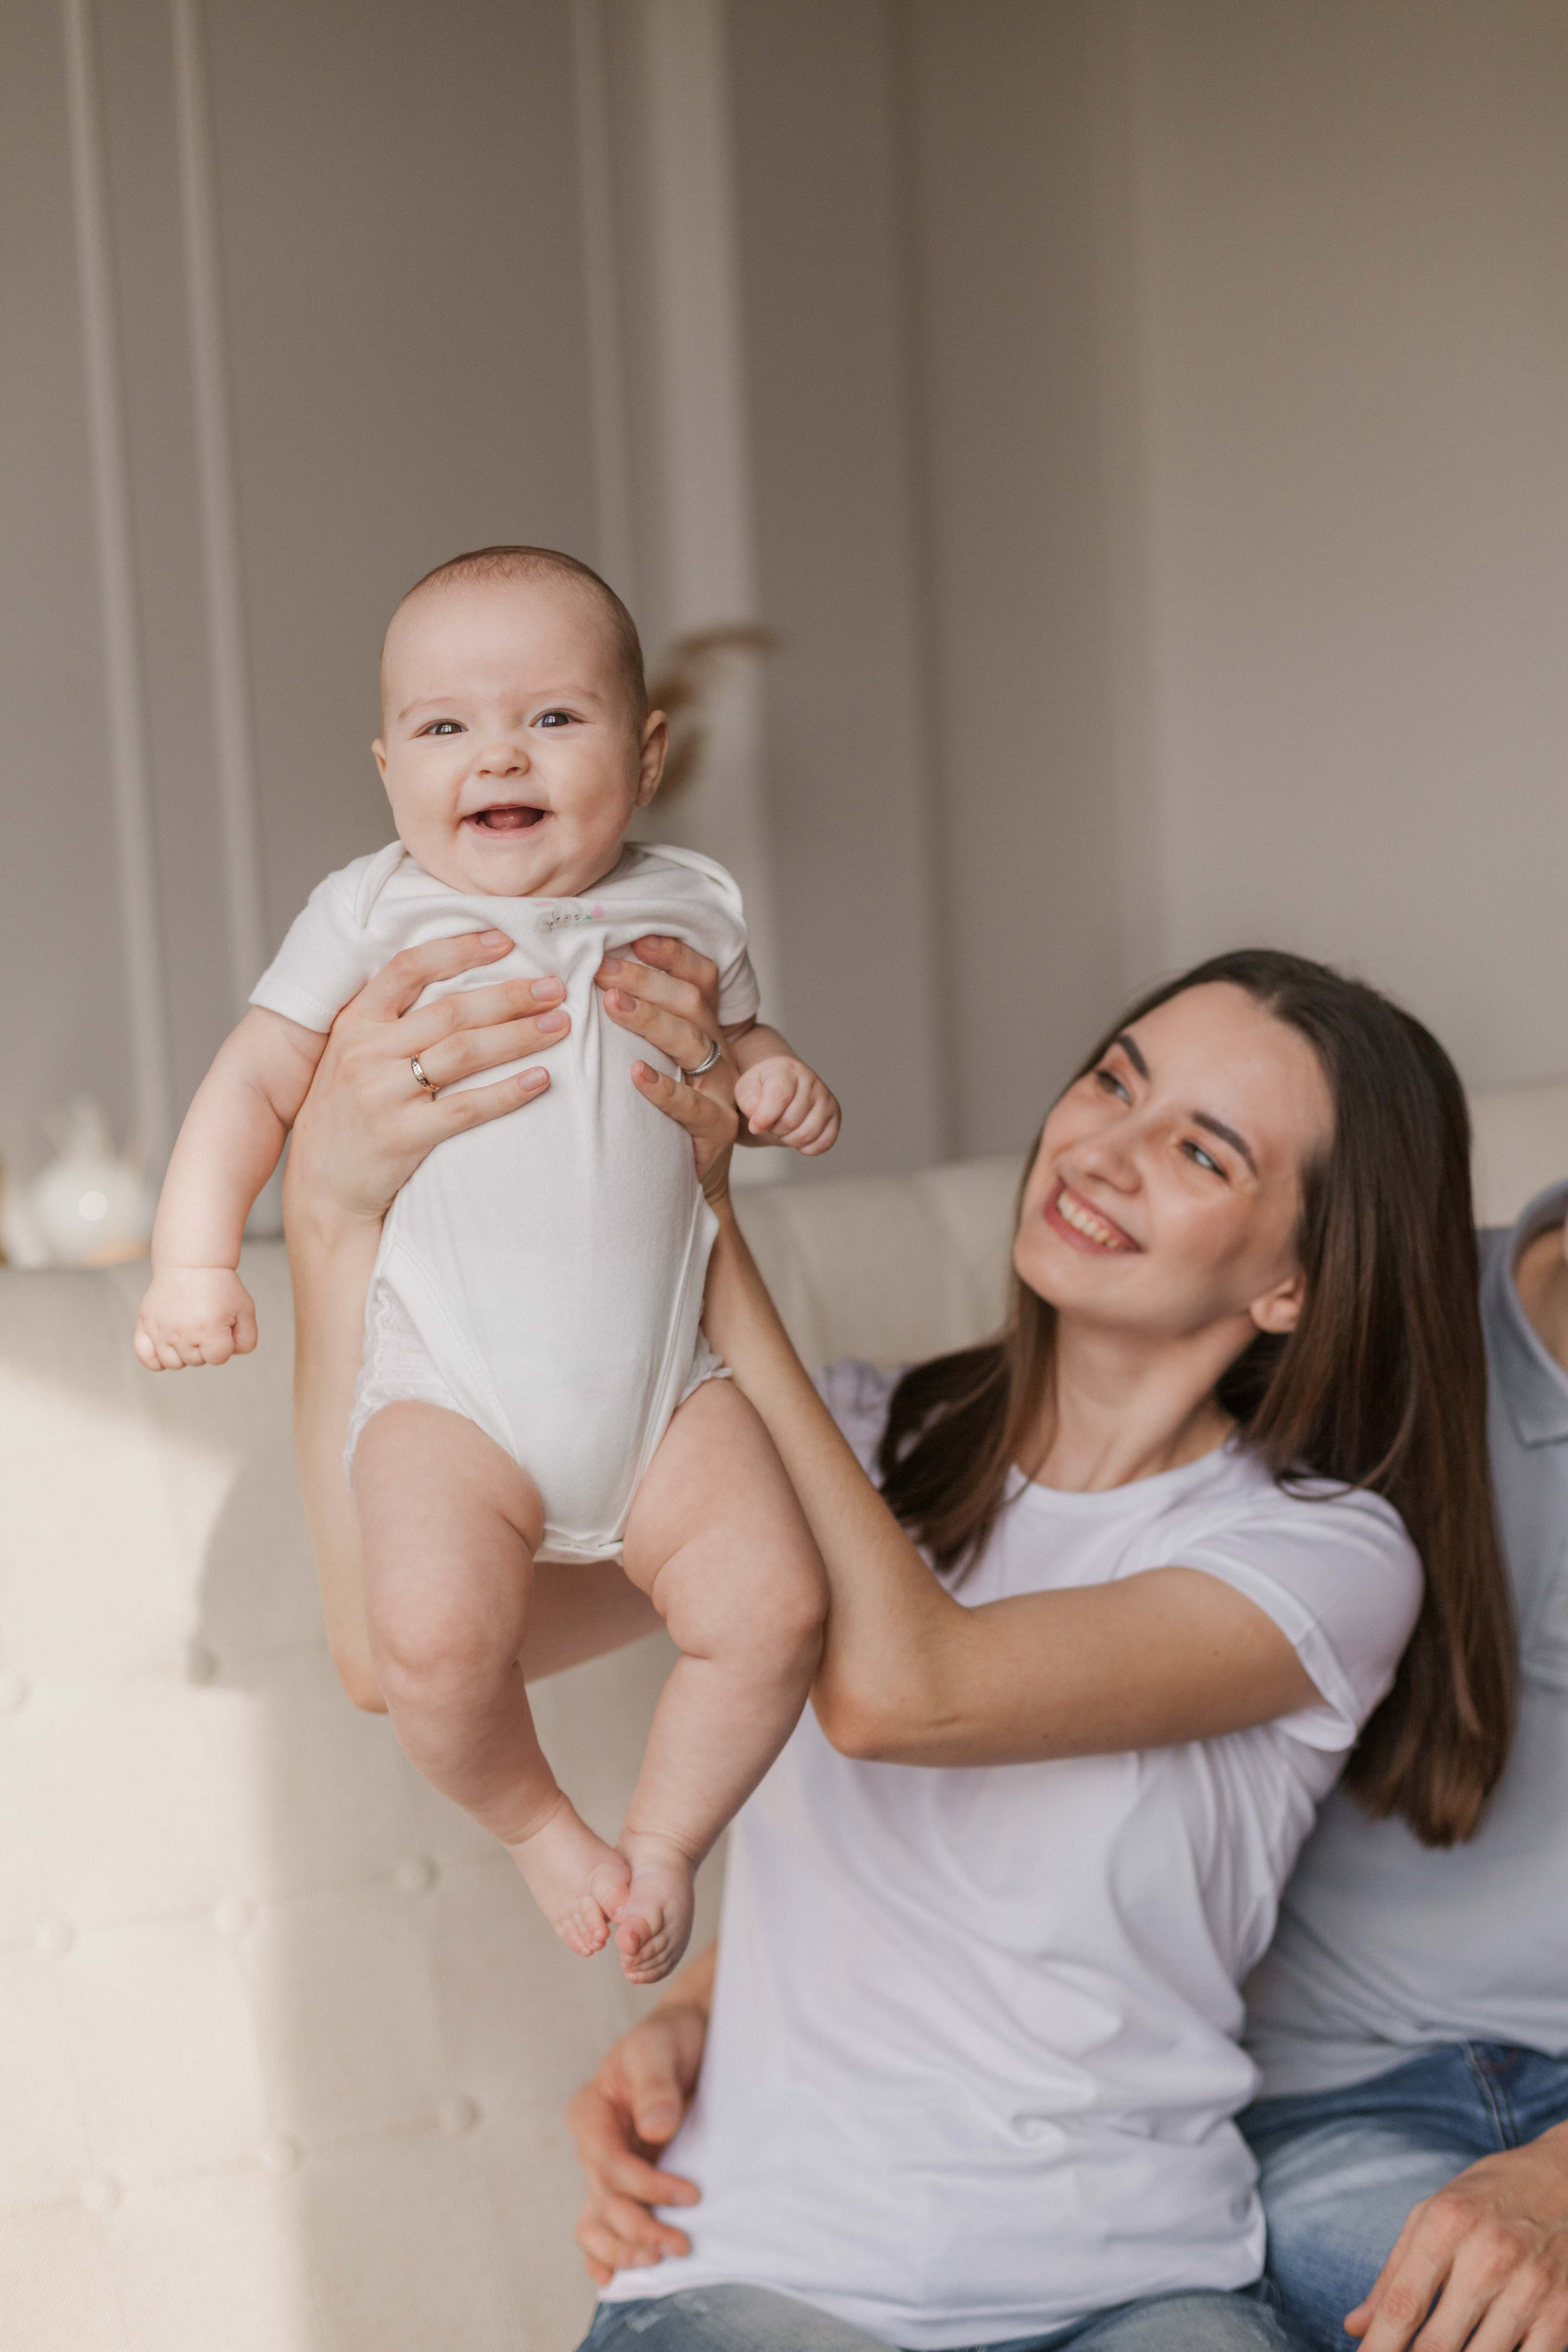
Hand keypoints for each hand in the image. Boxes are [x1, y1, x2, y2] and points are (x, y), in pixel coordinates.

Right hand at [135, 1266, 256, 1368]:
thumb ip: (246, 1340)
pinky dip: (156, 1359)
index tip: (223, 1325)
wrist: (191, 1264)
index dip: (224, 1345)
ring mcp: (161, 1330)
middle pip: (196, 1361)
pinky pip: (146, 1357)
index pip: (218, 1359)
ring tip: (189, 1331)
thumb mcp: (245, 1310)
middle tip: (205, 1322)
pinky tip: (167, 1346)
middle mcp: (182, 1333)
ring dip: (184, 1353)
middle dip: (205, 1347)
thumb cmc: (220, 1287)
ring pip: (173, 1363)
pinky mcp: (145, 1324)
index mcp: (209, 1330)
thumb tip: (229, 1355)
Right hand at [284, 929, 570, 1231]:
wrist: (321, 1186)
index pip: (410, 968)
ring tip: (558, 1026)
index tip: (506, 941)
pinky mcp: (402, 1136)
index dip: (460, 949)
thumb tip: (456, 981)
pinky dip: (508, 1092)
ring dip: (519, 1036)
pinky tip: (540, 1079)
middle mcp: (366, 1052)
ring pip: (465, 1053)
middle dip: (510, 995)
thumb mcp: (351, 1055)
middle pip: (451, 1011)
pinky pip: (467, 1108)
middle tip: (554, 988)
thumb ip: (390, 1020)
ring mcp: (383, 1095)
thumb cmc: (346, 1114)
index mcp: (355, 1023)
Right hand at [567, 1991, 707, 2284]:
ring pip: (596, 2224)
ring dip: (623, 2250)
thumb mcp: (659, 2049)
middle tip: (682, 2245)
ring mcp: (605, 2168)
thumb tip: (654, 2130)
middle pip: (604, 2203)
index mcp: (591, 2113)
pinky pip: (601, 2224)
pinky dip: (603, 2254)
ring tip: (659, 2261)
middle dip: (640, 2230)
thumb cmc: (670, 2039)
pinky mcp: (624, 2182)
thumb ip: (655, 2087)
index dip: (647, 2188)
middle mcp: (592, 2146)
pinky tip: (614, 2279)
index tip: (691, 2195)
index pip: (609, 2166)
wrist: (688, 2038)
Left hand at [595, 937, 738, 1206]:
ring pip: (692, 1043)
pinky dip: (663, 1089)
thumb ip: (635, 1025)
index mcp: (705, 1030)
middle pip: (690, 1002)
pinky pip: (691, 1106)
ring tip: (612, 1003)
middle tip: (601, 965)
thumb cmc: (657, 1116)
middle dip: (646, 979)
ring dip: (650, 1019)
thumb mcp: (653, 1062)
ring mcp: (722, 1091)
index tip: (634, 935)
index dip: (672, 954)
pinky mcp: (716, 1130)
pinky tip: (635, 1075)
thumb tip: (585, 976)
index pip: (698, 978)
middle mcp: (719, 1053)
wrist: (687, 1185)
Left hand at [734, 1055, 840, 1154]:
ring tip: (782, 1128)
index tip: (754, 1126)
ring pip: (807, 1134)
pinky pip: (825, 1142)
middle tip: (770, 1122)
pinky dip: (808, 1148)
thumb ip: (748, 1102)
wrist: (782, 1084)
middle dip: (774, 1129)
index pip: (779, 1097)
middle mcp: (811, 1081)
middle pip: (790, 1121)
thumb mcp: (746, 1089)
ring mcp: (826, 1097)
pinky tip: (796, 1137)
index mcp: (786, 1069)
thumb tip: (759, 1122)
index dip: (764, 1118)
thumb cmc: (762, 1088)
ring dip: (789, 1139)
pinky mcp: (835, 1114)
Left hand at [1348, 2125, 1567, 2351]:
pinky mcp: (1562, 2314)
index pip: (1402, 2305)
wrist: (1567, 2178)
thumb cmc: (1490, 2197)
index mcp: (1446, 2225)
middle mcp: (1487, 2256)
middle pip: (1436, 2344)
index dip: (1378, 2348)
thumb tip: (1356, 2326)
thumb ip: (1394, 2272)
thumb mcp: (1434, 2213)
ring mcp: (1530, 2288)